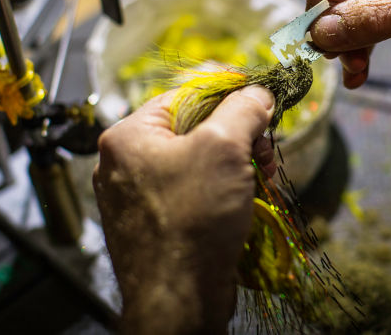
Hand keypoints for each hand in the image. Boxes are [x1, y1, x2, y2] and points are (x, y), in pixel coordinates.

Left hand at [94, 86, 274, 333]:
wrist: (178, 302)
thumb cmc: (193, 219)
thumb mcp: (225, 148)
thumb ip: (243, 108)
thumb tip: (257, 92)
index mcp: (128, 135)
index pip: (184, 92)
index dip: (228, 89)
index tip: (260, 96)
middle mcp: (126, 163)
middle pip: (193, 127)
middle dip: (238, 134)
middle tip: (265, 147)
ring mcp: (138, 196)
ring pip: (197, 160)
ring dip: (236, 162)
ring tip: (263, 175)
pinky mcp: (156, 224)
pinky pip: (193, 190)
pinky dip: (223, 188)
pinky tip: (248, 198)